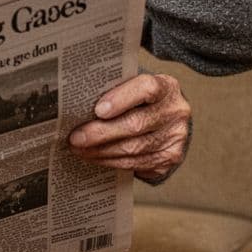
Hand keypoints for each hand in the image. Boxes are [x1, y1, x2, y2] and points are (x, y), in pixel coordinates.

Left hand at [67, 74, 191, 181]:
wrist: (167, 120)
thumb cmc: (141, 101)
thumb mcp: (133, 88)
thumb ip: (114, 92)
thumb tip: (77, 106)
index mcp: (166, 87)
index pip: (146, 88)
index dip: (121, 99)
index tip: (98, 110)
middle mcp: (175, 111)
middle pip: (136, 124)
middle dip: (101, 133)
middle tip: (75, 138)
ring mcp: (175, 137)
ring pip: (134, 148)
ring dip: (101, 151)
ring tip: (79, 149)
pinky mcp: (170, 158)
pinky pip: (136, 163)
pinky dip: (111, 161)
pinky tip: (95, 157)